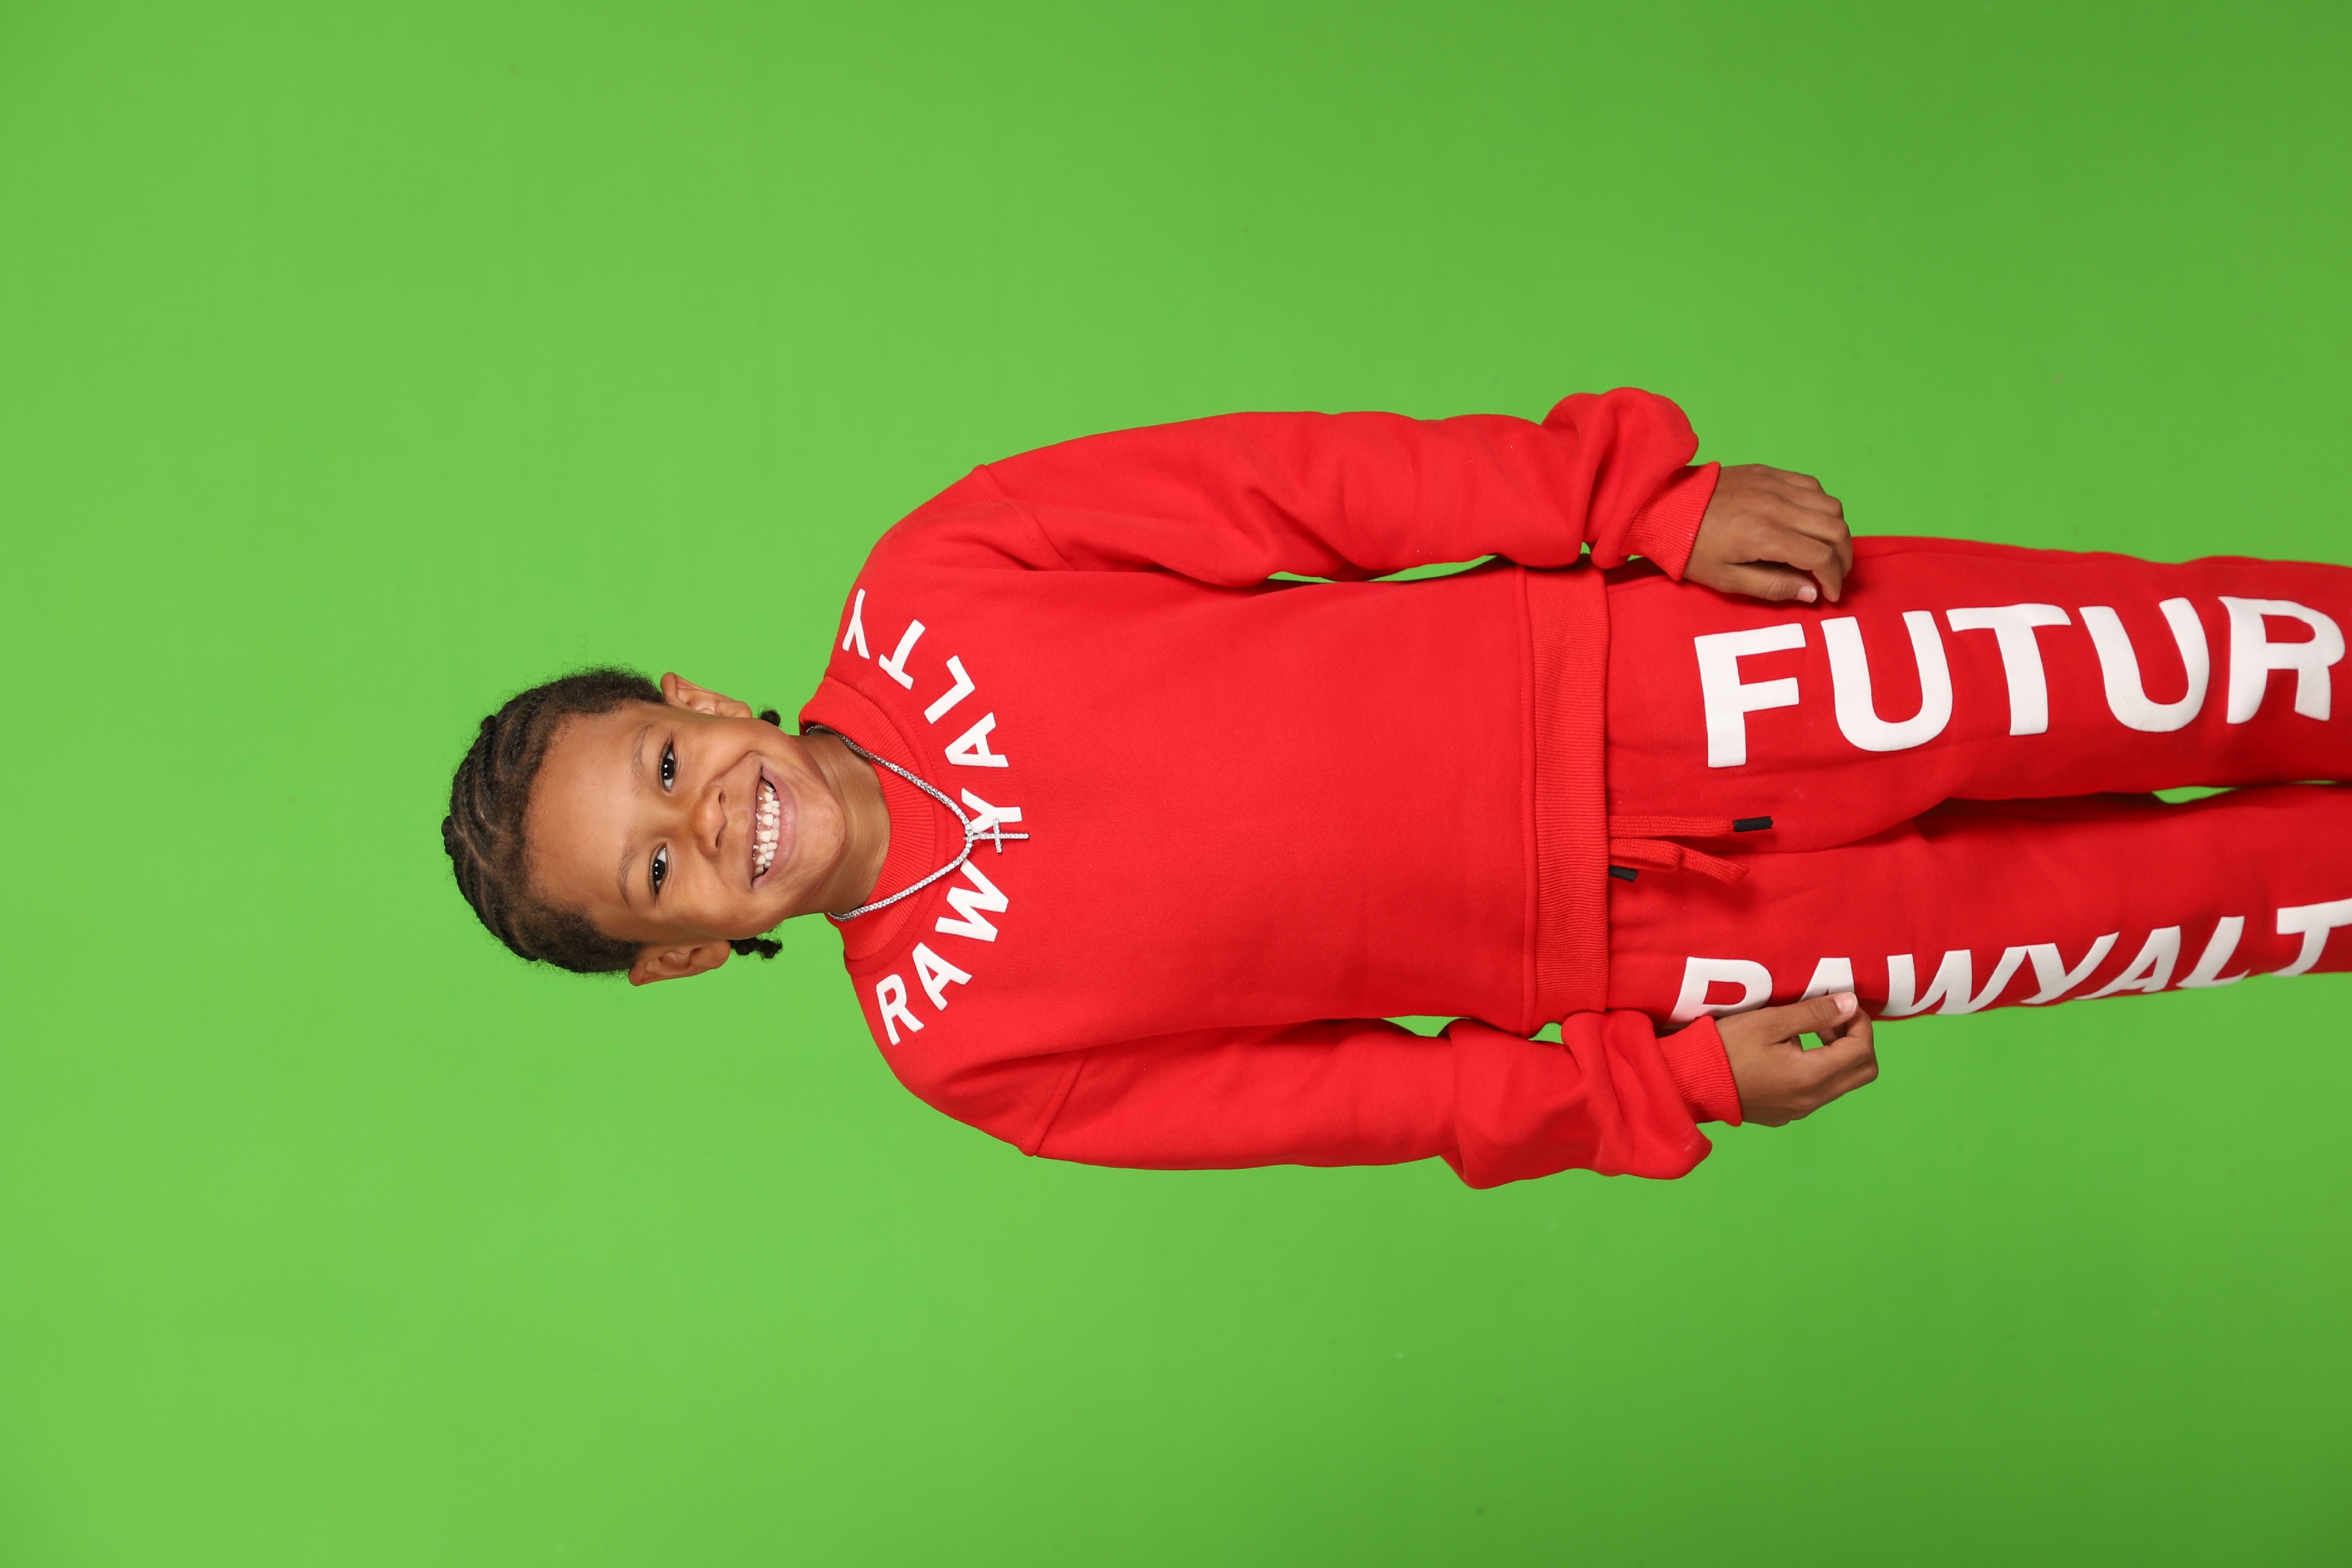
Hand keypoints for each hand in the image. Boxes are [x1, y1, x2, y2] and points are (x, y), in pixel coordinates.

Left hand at [1685, 464, 1852, 603]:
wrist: (1661, 507)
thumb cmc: (1690, 547)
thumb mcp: (1726, 580)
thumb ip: (1772, 587)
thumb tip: (1811, 591)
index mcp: (1766, 535)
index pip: (1821, 557)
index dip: (1833, 579)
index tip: (1830, 594)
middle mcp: (1777, 505)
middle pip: (1835, 528)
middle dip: (1844, 557)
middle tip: (1835, 575)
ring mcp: (1774, 484)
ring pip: (1830, 504)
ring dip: (1837, 530)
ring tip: (1826, 550)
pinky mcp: (1768, 472)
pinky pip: (1811, 485)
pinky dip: (1821, 505)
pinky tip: (1810, 522)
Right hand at [1717, 992, 1877, 1126]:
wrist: (1689, 1082)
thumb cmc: (1725, 1047)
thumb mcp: (1769, 1021)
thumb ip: (1814, 1013)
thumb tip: (1850, 1003)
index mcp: (1811, 1076)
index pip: (1863, 1050)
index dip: (1860, 1022)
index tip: (1841, 1003)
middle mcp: (1811, 1100)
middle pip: (1863, 1072)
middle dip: (1857, 1040)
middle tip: (1831, 1020)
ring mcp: (1798, 1111)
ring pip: (1842, 1083)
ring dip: (1837, 1055)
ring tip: (1807, 1032)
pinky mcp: (1784, 1114)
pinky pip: (1818, 1093)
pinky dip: (1819, 1070)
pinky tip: (1789, 1053)